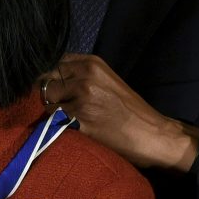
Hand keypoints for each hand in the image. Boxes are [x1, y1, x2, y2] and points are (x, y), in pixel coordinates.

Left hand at [39, 53, 198, 170]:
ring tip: (65, 119)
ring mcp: (81, 98)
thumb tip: (52, 80)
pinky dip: (55, 125)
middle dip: (48, 95)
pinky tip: (69, 129)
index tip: (56, 91)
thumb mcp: (106, 81)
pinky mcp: (79, 120)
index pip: (54, 64)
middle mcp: (84, 76)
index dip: (51, 79)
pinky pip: (53, 119)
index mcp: (91, 63)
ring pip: (46, 101)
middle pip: (46, 81)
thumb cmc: (130, 110)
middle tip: (59, 108)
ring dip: (51, 111)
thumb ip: (81, 76)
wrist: (152, 135)